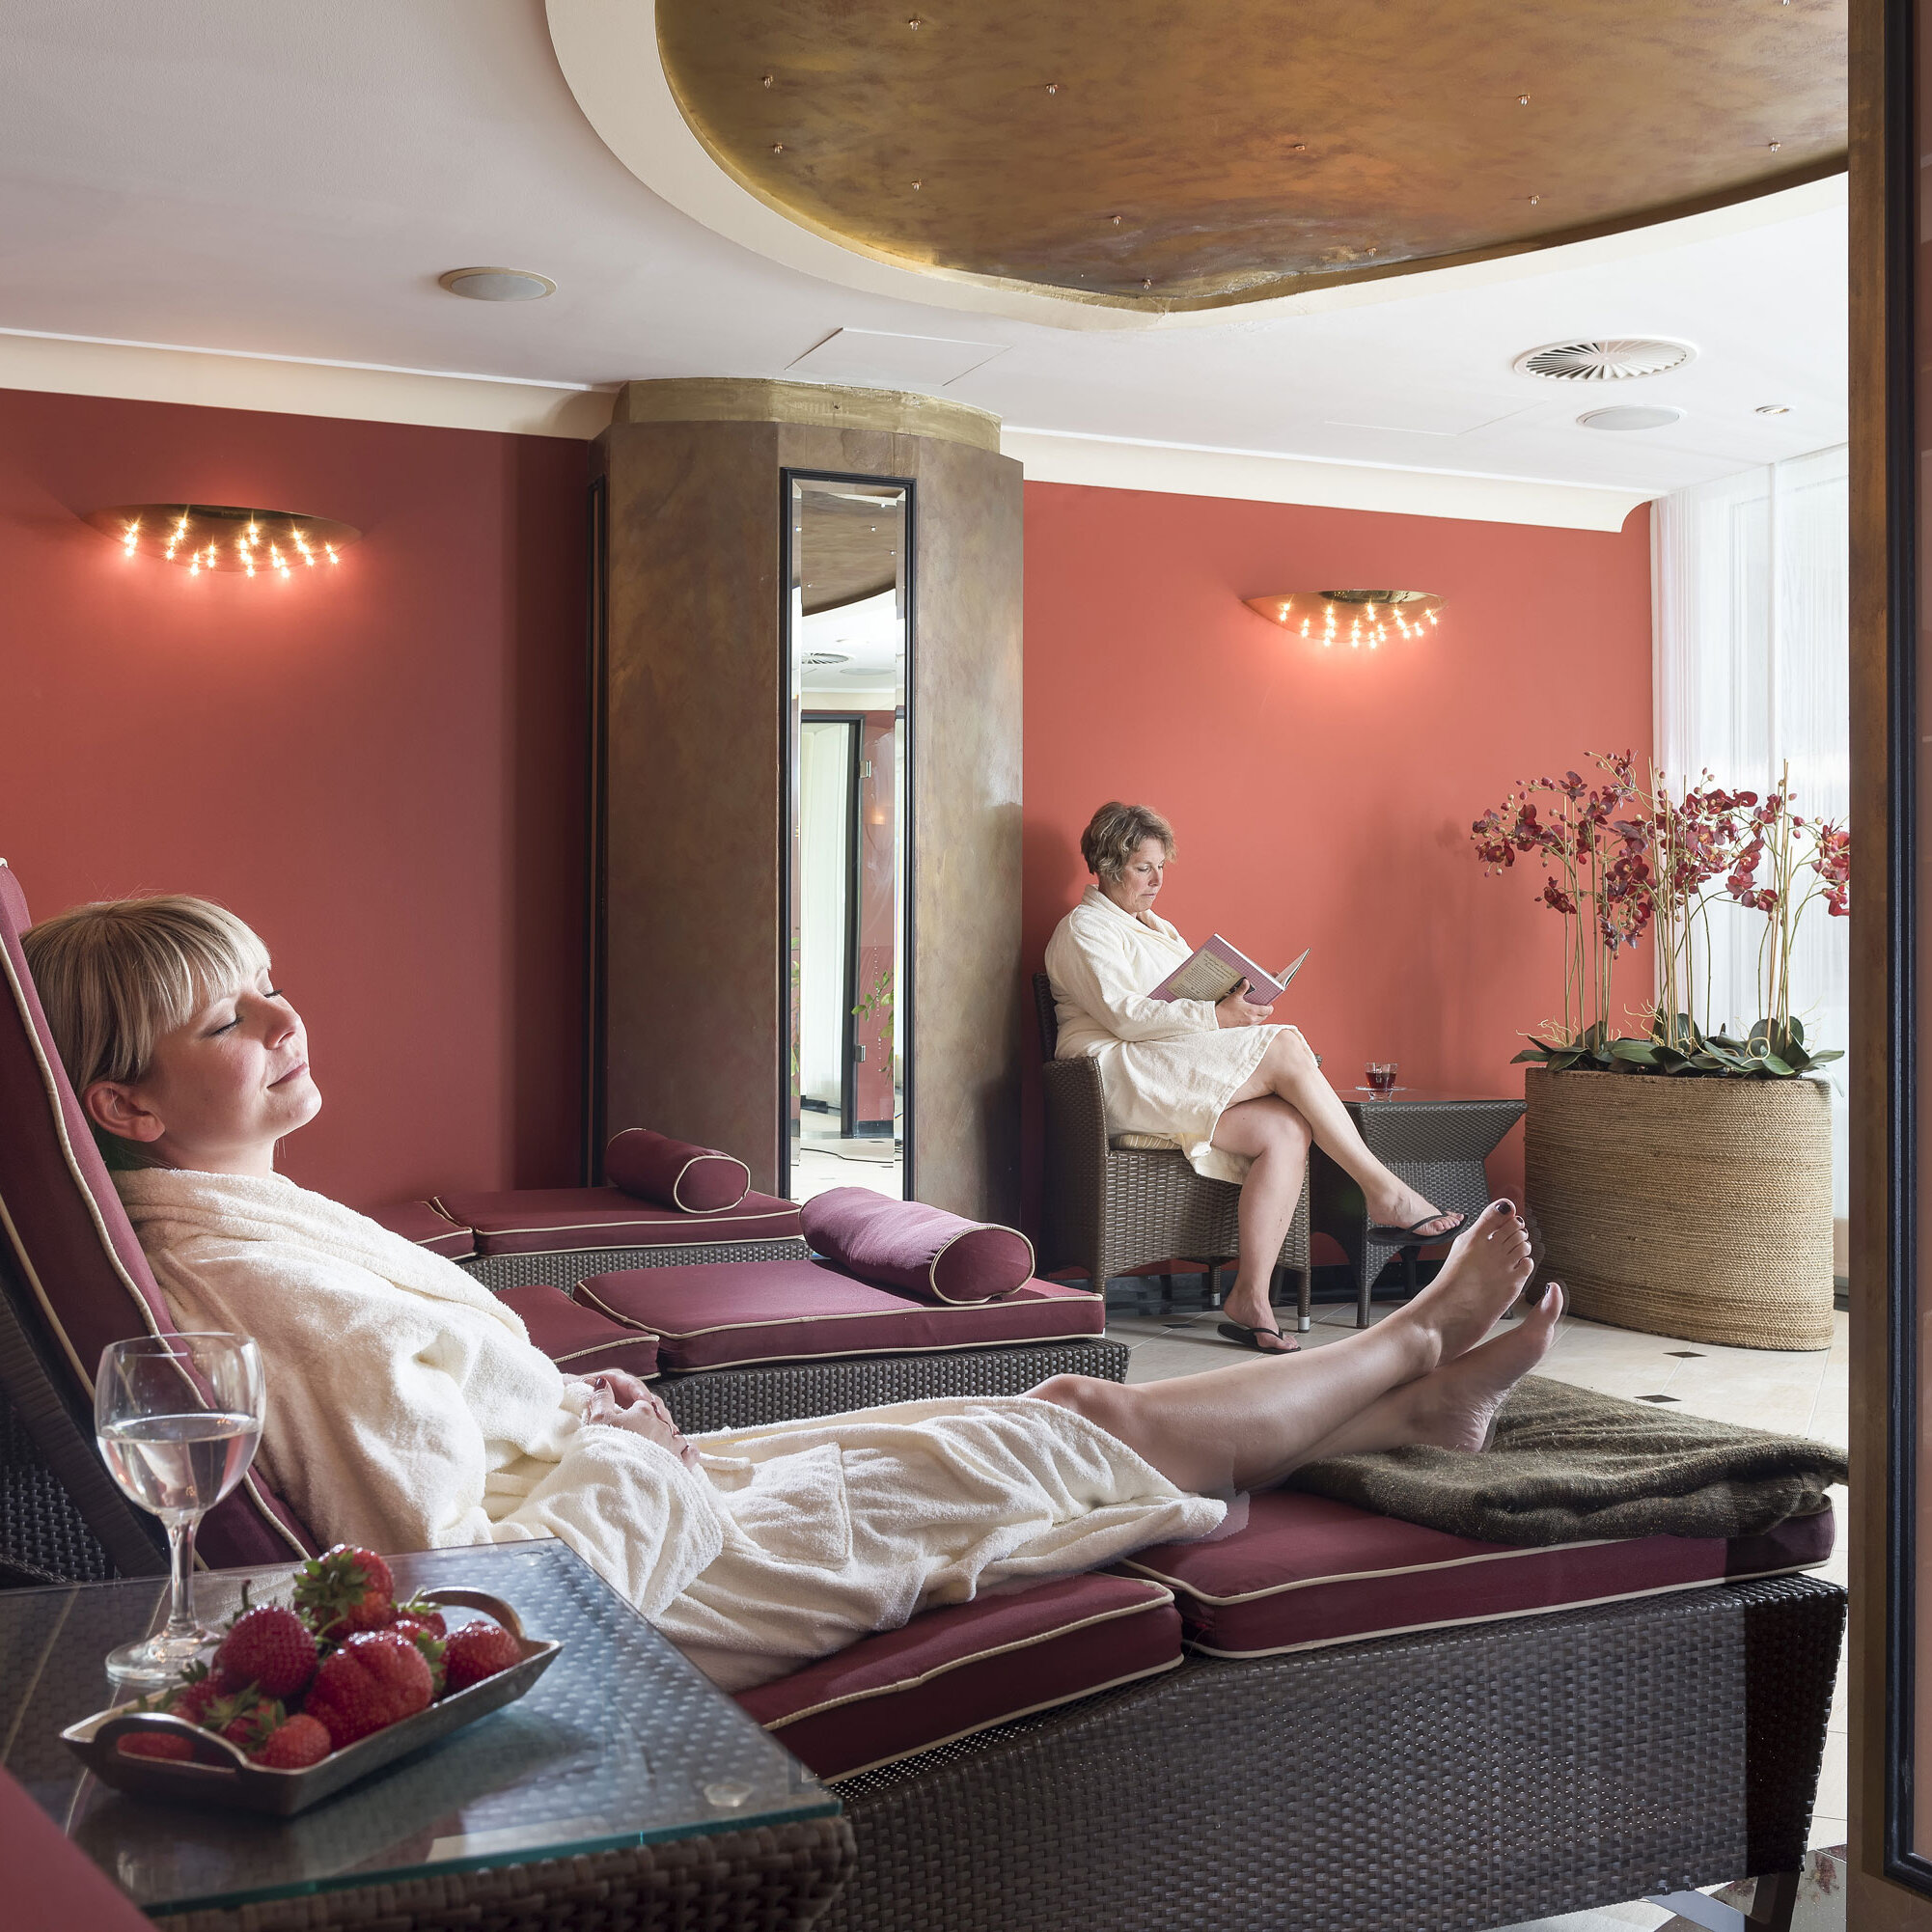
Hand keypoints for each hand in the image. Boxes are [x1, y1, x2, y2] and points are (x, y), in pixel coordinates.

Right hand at [585, 1374, 700, 1467]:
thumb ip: (601, 1399)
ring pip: (676, 1434)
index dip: (632, 1405)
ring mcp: (674, 1445)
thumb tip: (604, 1382)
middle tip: (638, 1430)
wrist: (620, 1482)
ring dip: (667, 1436)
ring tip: (655, 1444)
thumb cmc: (607, 1450)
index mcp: (644, 1411)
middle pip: (660, 1416)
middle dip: (650, 1420)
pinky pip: (690, 1453)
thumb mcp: (598, 1421)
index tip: (624, 1414)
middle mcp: (663, 1425)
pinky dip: (686, 1451)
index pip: (641, 1400)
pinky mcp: (680, 1465)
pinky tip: (678, 1454)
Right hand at [1215, 978, 1276, 1027]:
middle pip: (1266, 1016)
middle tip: (1263, 1005)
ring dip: (1261, 1015)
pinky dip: (1255, 1018)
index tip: (1268, 1003)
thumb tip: (1246, 981)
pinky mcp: (1244, 1025)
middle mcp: (1252, 1018)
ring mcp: (1249, 1023)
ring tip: (1257, 1009)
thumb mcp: (1235, 996)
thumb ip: (1242, 988)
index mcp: (1252, 1010)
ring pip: (1260, 1020)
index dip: (1270, 1007)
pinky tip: (1250, 1013)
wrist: (1218, 1018)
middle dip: (1266, 1011)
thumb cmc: (1226, 1009)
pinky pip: (1254, 1022)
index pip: (1268, 1011)